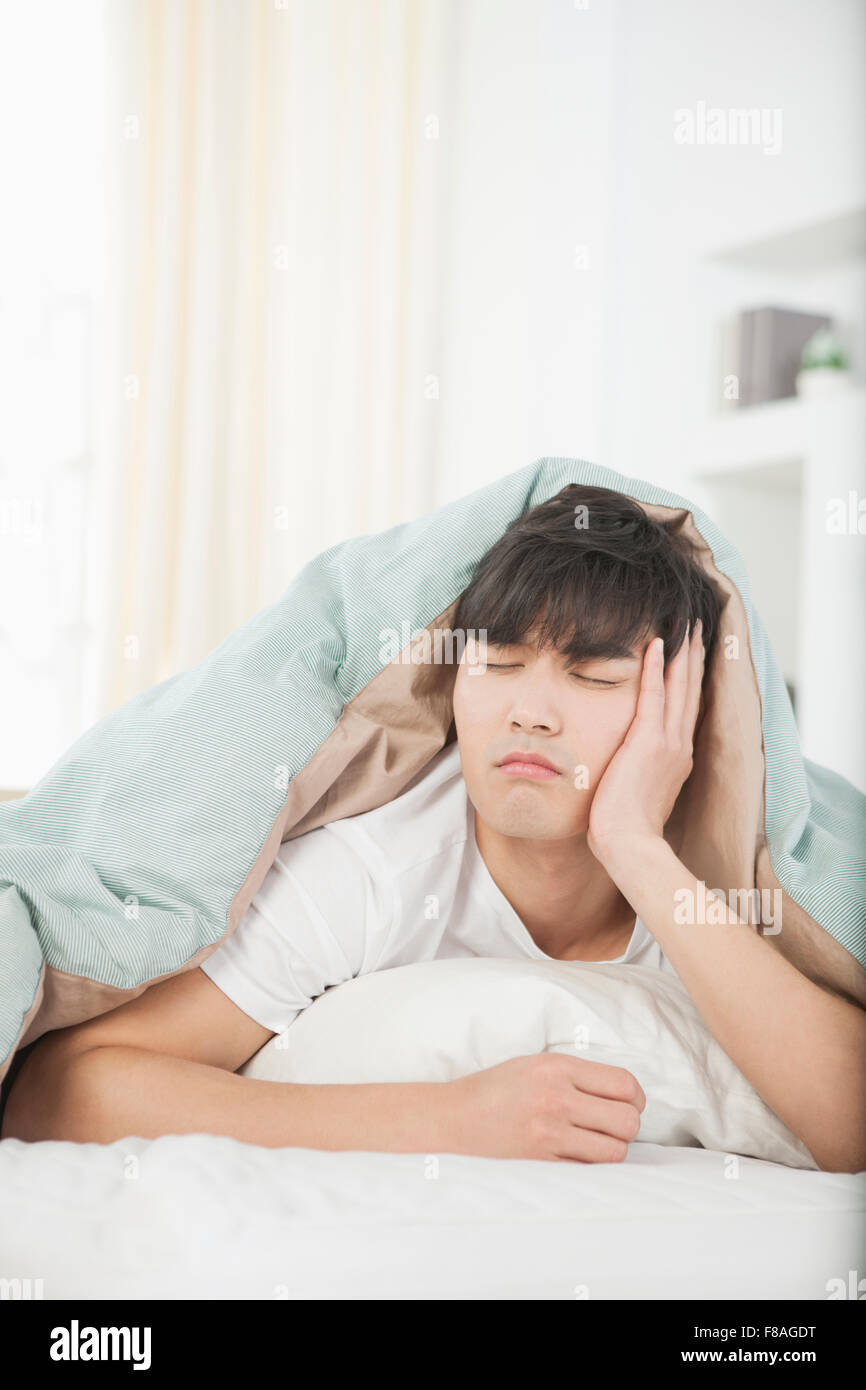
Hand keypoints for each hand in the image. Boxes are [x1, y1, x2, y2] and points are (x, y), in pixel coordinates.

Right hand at [448, 1052, 645, 1161]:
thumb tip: (627, 1096)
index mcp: (557, 1068)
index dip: (635, 1099)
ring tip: (594, 1144)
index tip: (628, 1104)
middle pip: (627, 1121)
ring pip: (614, 1152)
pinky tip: (574, 1157)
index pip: (625, 1084)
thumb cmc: (498, 1090)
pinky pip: (587, 1172)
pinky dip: (588, 1167)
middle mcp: (555, 1098)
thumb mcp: (536, 1065)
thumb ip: (579, 1076)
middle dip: (627, 1127)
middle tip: (611, 1127)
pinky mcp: (540, 1164)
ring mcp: (547, 1134)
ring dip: (610, 1150)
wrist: (453, 1120)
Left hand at [587, 620, 704, 867]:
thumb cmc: (625, 830)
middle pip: (690, 692)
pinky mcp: (648, 742)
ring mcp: (667, 743)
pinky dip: (656, 668)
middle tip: (696, 628)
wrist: (628, 845)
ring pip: (678, 688)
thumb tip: (625, 771)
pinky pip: (653, 695)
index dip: (689, 682)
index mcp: (677, 759)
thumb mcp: (637, 795)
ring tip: (686, 625)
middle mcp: (679, 747)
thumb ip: (637, 776)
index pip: (685, 711)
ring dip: (682, 653)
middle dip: (693, 659)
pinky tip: (658, 643)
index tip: (691, 657)